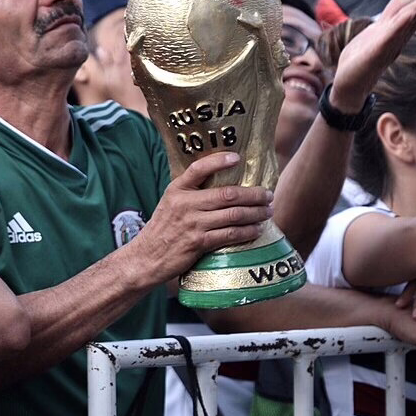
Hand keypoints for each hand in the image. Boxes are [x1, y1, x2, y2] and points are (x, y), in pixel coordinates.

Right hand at [130, 153, 271, 284]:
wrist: (147, 257)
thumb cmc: (163, 228)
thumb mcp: (170, 203)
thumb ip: (191, 192)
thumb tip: (222, 184)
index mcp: (177, 190)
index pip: (198, 169)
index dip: (219, 161)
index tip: (237, 158)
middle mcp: (185, 204)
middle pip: (227, 195)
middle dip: (253, 194)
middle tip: (268, 195)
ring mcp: (192, 224)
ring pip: (233, 215)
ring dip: (255, 213)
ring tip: (267, 211)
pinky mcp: (198, 243)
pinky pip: (230, 234)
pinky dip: (247, 231)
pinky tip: (257, 229)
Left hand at [330, 0, 415, 111]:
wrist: (348, 86)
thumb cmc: (363, 57)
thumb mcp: (379, 29)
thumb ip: (394, 12)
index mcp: (399, 29)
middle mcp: (398, 35)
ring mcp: (388, 44)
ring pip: (409, 20)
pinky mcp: (374, 54)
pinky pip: (389, 37)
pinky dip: (400, 25)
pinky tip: (408, 14)